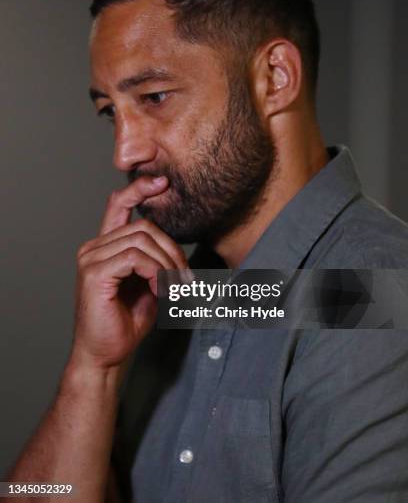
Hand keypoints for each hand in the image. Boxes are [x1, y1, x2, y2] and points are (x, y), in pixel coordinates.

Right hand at [70, 175, 188, 370]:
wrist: (107, 356)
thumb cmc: (127, 322)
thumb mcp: (149, 283)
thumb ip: (156, 259)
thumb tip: (175, 242)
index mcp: (106, 246)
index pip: (118, 204)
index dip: (139, 188)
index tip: (162, 181)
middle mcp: (94, 247)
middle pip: (144, 226)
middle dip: (173, 250)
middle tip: (186, 279)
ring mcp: (91, 258)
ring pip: (142, 240)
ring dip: (167, 264)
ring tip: (174, 288)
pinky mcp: (94, 273)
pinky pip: (135, 257)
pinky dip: (156, 272)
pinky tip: (160, 289)